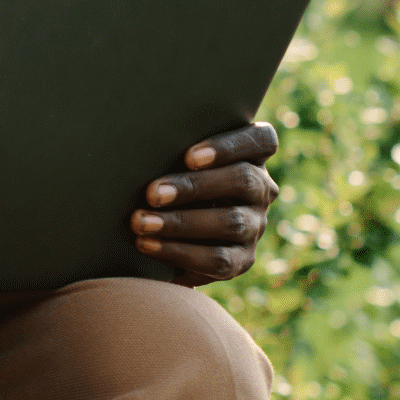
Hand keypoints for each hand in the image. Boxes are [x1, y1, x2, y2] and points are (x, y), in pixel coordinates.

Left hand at [130, 122, 279, 286]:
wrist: (165, 232)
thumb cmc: (165, 179)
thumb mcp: (172, 161)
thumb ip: (171, 149)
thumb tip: (136, 139)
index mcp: (250, 156)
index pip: (263, 140)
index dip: (231, 145)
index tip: (189, 156)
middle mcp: (260, 189)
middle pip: (243, 180)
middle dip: (194, 186)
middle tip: (151, 193)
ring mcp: (255, 225)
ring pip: (230, 222)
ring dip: (181, 223)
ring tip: (141, 222)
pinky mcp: (242, 259)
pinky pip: (218, 259)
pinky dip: (178, 251)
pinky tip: (147, 244)